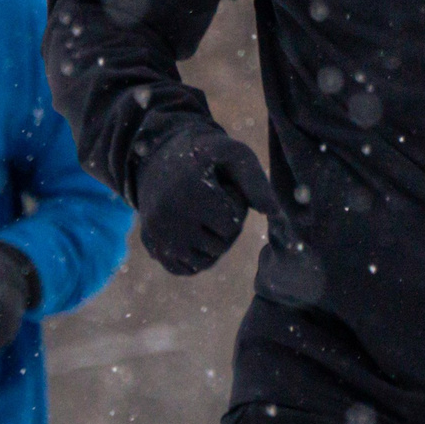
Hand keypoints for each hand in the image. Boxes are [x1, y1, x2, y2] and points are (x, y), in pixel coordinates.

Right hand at [133, 122, 277, 275]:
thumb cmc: (205, 154)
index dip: (236, 206)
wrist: (160, 156)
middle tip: (215, 202)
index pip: (231, 223)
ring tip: (205, 215)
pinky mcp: (151, 246)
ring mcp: (156, 235)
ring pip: (204, 262)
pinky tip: (194, 231)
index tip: (225, 187)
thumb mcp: (232, 154)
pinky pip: (185, 269)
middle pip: (219, 246)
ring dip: (212, 243)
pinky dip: (195, 256)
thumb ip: (255, 181)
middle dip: (226, 227)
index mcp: (188, 192)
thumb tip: (273, 211)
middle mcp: (166, 217)